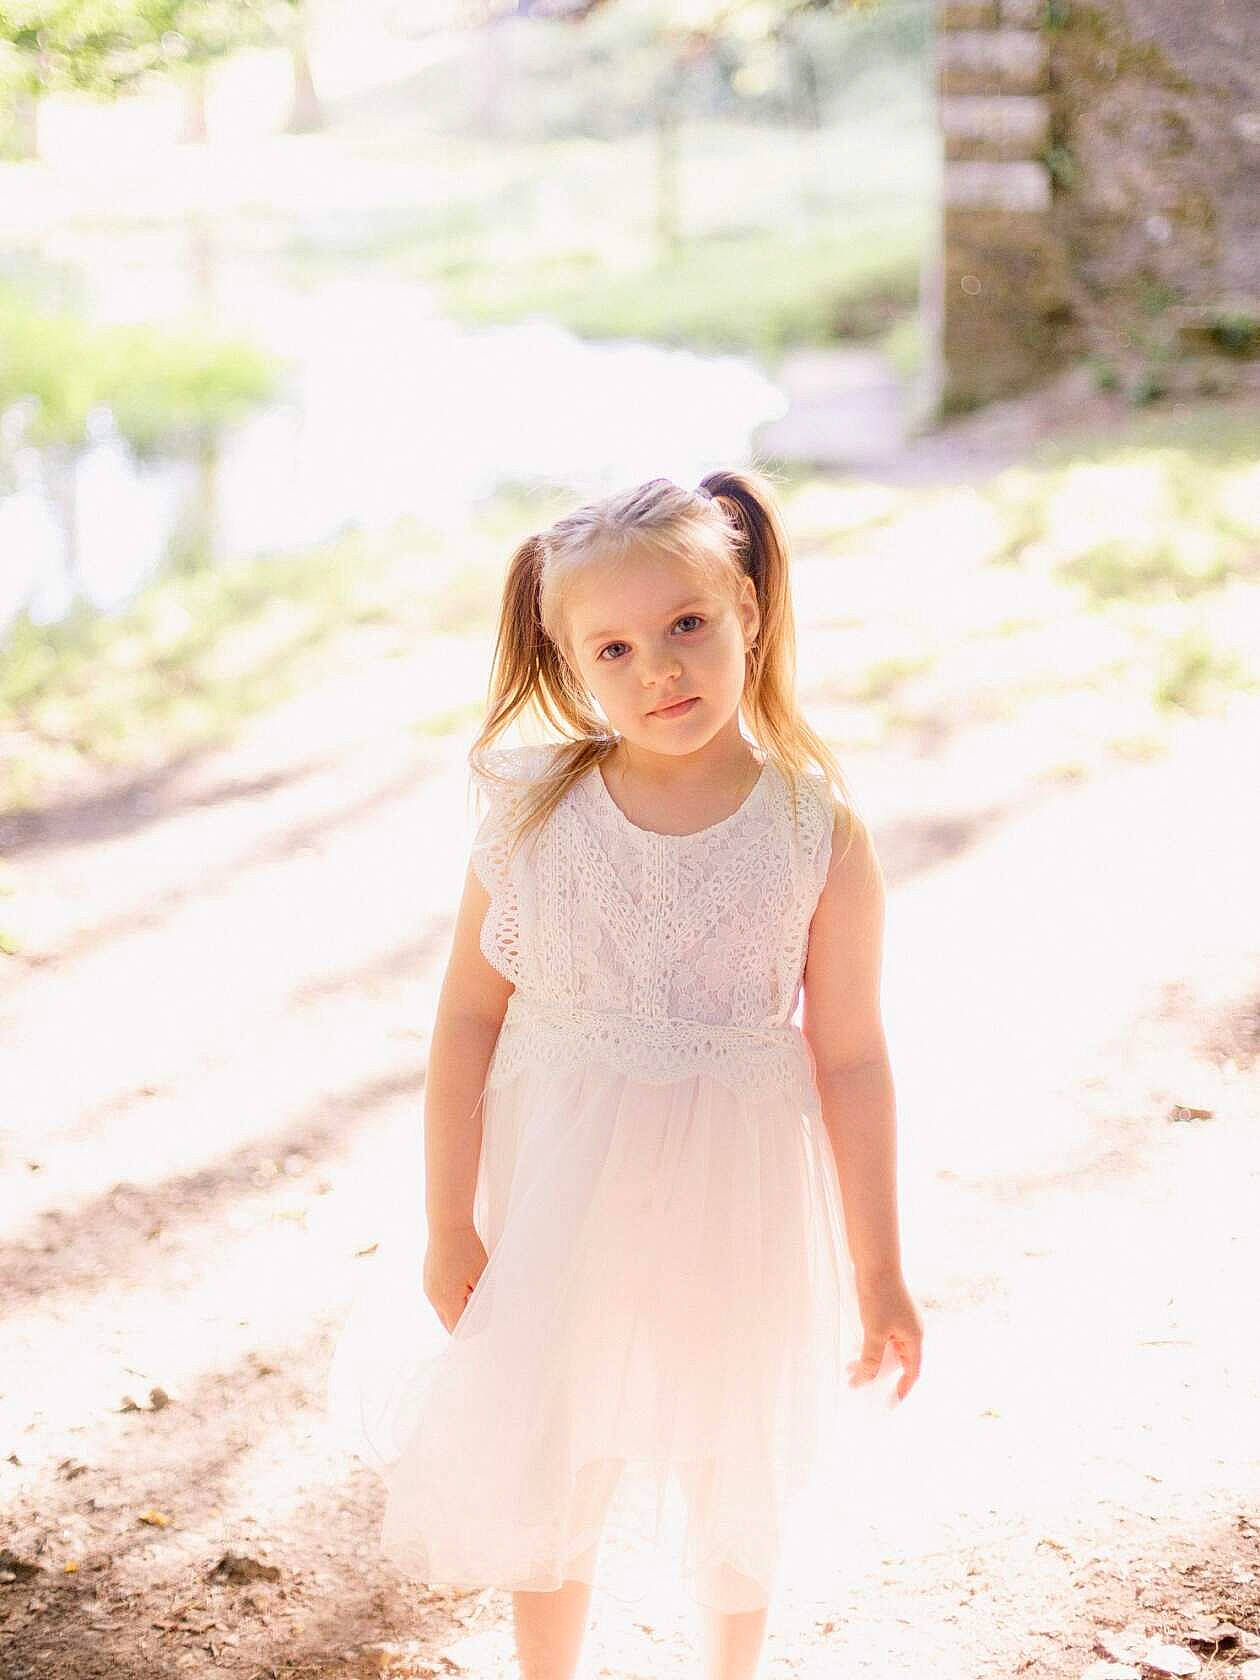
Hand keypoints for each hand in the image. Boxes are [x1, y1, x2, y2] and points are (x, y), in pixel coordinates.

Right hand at [423, 1223, 488, 1333]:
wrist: (447, 1225)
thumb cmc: (467, 1249)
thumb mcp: (481, 1276)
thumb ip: (482, 1300)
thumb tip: (482, 1315)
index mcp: (447, 1301)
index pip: (457, 1329)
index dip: (471, 1328)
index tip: (483, 1320)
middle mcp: (434, 1297)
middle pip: (447, 1322)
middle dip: (463, 1320)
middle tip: (479, 1308)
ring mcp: (428, 1287)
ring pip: (442, 1309)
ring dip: (456, 1307)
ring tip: (471, 1290)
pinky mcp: (428, 1278)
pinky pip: (438, 1296)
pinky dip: (449, 1296)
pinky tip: (460, 1281)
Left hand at [848, 1269, 922, 1402]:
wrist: (876, 1262)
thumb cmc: (879, 1297)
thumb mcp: (874, 1333)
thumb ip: (871, 1360)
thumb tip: (863, 1382)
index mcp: (915, 1338)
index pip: (913, 1371)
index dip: (903, 1389)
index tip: (892, 1404)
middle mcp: (912, 1330)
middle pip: (900, 1361)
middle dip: (881, 1375)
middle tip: (863, 1387)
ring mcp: (902, 1319)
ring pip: (889, 1348)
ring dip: (873, 1360)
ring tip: (851, 1369)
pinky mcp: (891, 1310)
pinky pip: (884, 1336)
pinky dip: (872, 1346)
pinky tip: (856, 1349)